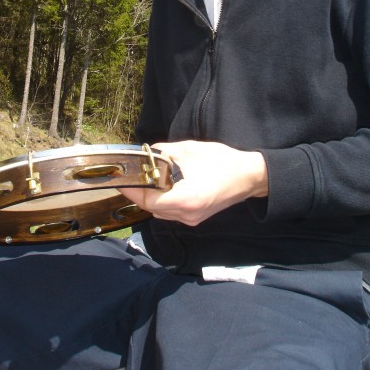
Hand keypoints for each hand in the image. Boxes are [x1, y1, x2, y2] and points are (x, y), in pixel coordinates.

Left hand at [119, 140, 267, 226]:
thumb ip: (164, 152)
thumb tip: (147, 153)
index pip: (148, 201)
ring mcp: (192, 219)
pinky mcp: (195, 218)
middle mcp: (187, 215)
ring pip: (160, 212)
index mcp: (186, 198)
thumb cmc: (222, 161)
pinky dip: (162, 200)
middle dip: (139, 193)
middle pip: (152, 208)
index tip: (121, 178)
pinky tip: (162, 186)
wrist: (248, 176)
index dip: (132, 190)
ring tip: (145, 179)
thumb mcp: (190, 149)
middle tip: (130, 175)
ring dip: (150, 197)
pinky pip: (170, 212)